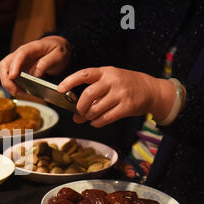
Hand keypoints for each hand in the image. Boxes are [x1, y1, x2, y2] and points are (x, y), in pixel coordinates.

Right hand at [0, 35, 70, 95]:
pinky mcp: (18, 69)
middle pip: (5, 64)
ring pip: (5, 72)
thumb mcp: (58, 55)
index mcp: (32, 48)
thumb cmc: (58, 51)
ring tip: (21, 92)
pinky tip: (22, 91)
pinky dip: (13, 86)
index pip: (20, 55)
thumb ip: (47, 63)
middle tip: (16, 91)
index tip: (13, 76)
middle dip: (6, 79)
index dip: (14, 66)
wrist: (58, 49)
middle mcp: (21, 54)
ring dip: (9, 84)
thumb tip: (35, 74)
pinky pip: (10, 78)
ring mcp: (18, 62)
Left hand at [57, 66, 176, 126]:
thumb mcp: (110, 81)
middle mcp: (113, 81)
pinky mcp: (127, 106)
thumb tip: (75, 115)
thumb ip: (93, 94)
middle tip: (79, 112)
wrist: (152, 90)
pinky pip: (106, 118)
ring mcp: (121, 93)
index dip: (70, 81)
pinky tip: (96, 122)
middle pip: (88, 95)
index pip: (84, 74)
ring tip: (89, 117)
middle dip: (80, 107)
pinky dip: (97, 122)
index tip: (60, 89)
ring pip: (95, 108)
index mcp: (106, 72)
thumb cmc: (126, 85)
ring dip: (88, 116)